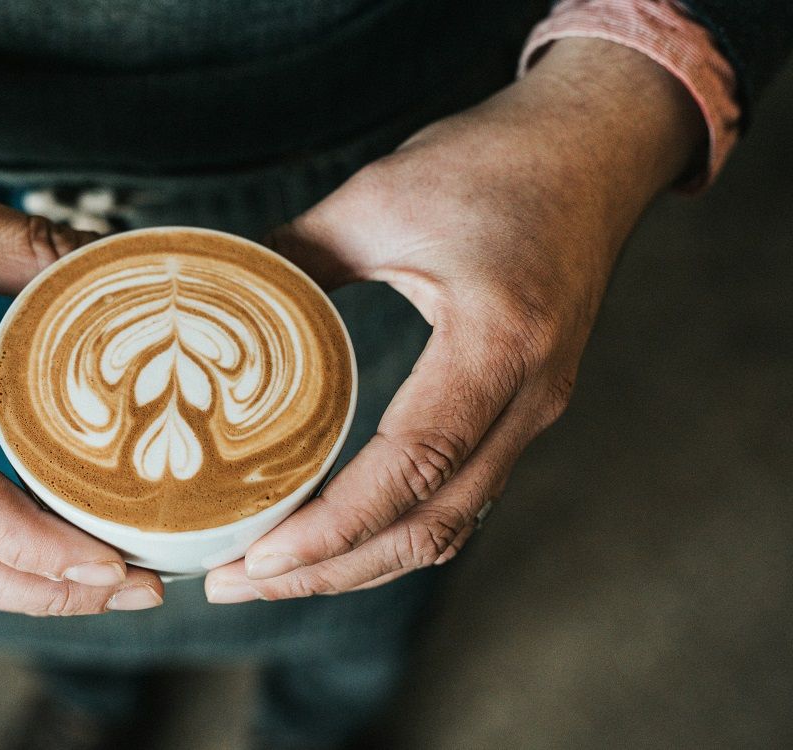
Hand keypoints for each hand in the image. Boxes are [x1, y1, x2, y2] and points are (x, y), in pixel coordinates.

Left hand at [205, 39, 703, 601]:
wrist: (595, 146)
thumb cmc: (497, 162)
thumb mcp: (380, 198)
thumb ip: (294, 256)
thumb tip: (214, 299)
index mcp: (498, 343)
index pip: (414, 466)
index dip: (333, 526)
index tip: (257, 557)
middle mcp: (529, 396)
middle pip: (430, 524)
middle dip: (329, 570)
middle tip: (235, 582)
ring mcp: (532, 410)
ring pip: (448, 525)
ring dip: (359, 562)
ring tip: (272, 574)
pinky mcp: (521, 410)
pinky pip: (460, 496)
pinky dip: (393, 531)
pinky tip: (336, 534)